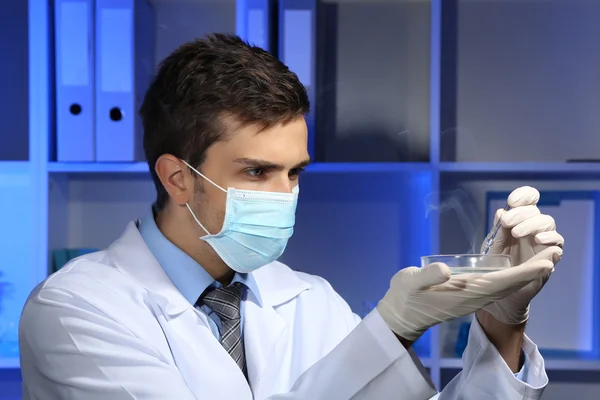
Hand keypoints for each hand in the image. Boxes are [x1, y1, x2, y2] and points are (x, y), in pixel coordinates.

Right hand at [376, 246, 560, 341]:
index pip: (499, 282)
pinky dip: (511, 277)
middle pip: (509, 284)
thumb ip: (427, 276)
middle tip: (555, 254)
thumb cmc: (404, 296)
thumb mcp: (410, 282)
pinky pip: (495, 286)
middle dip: (532, 271)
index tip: (545, 264)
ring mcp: (471, 298)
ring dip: (525, 274)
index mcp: (462, 293)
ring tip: (544, 261)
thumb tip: (445, 270)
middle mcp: (472, 297)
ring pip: (504, 286)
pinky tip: (517, 270)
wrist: (401, 315)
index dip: (523, 273)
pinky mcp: (467, 296)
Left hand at [482, 186, 563, 323]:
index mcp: (519, 222)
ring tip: (517, 233)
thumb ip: (499, 230)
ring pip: (548, 224)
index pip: (529, 201)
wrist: (499, 294)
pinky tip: (537, 241)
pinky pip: (558, 245)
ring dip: (533, 225)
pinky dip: (550, 239)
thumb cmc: (496, 267)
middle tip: (507, 223)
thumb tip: (502, 211)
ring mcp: (543, 243)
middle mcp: (533, 230)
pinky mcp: (549, 259)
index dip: (524, 196)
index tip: (512, 201)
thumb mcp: (493, 247)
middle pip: (536, 212)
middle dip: (522, 213)